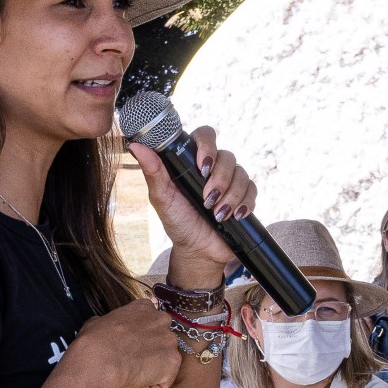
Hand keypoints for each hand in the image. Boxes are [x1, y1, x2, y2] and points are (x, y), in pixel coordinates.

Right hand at [69, 298, 181, 387]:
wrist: (101, 361)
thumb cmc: (95, 341)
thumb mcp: (97, 322)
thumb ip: (110, 323)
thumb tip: (104, 328)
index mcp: (144, 307)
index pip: (150, 319)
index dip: (141, 334)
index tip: (131, 344)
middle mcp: (162, 320)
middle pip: (162, 338)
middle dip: (151, 350)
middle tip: (133, 360)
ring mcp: (170, 342)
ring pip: (165, 359)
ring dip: (152, 368)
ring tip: (132, 373)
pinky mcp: (173, 363)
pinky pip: (164, 379)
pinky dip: (151, 385)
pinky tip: (136, 381)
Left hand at [129, 126, 256, 274]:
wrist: (198, 251)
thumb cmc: (178, 222)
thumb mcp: (162, 199)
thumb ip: (153, 172)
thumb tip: (135, 146)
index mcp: (192, 162)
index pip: (205, 135)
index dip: (208, 145)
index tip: (203, 167)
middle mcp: (213, 168)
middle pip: (227, 156)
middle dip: (220, 180)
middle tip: (208, 200)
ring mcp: (230, 182)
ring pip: (241, 173)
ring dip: (231, 196)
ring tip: (218, 215)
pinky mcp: (243, 196)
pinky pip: (252, 190)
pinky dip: (244, 203)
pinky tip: (235, 216)